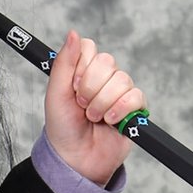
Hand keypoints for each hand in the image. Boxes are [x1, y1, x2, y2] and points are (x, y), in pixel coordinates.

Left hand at [42, 29, 143, 185]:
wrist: (75, 159)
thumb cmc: (63, 128)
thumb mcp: (56, 94)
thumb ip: (64, 63)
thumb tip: (73, 33)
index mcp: (83, 70)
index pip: (89, 47)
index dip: (81, 68)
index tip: (72, 88)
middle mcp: (103, 77)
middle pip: (107, 61)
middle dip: (90, 88)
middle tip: (82, 106)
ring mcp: (120, 91)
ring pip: (121, 79)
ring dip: (103, 103)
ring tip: (94, 118)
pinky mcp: (134, 108)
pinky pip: (136, 96)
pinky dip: (120, 110)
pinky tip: (110, 122)